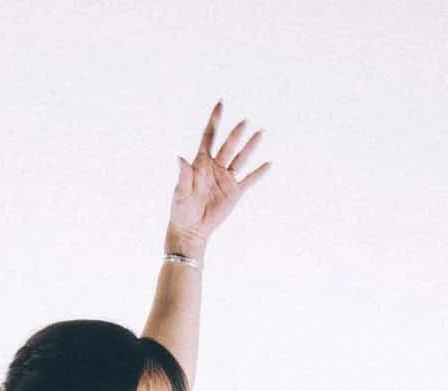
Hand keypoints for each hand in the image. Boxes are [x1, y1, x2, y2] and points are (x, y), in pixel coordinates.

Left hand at [167, 101, 270, 245]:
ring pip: (240, 159)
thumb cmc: (181, 210)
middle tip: (244, 122)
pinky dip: (258, 173)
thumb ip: (184, 176)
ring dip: (250, 147)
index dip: (215, 121)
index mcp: (201, 163)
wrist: (191, 230)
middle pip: (228, 146)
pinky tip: (268, 164)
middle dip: (236, 134)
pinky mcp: (234, 192)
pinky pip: (249, 180)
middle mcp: (215, 167)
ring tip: (260, 133)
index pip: (209, 136)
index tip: (221, 104)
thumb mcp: (181, 192)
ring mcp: (226, 179)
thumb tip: (180, 158)